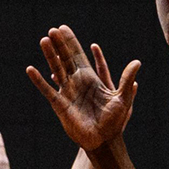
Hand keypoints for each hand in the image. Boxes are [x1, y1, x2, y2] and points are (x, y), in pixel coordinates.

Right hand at [26, 25, 140, 150]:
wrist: (103, 141)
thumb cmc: (114, 121)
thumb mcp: (122, 98)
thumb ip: (126, 79)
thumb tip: (137, 62)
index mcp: (91, 78)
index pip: (78, 55)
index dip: (71, 42)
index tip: (63, 28)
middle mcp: (77, 82)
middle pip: (66, 58)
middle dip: (59, 44)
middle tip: (52, 29)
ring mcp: (67, 92)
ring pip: (56, 69)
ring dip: (50, 55)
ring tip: (43, 40)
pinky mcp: (60, 105)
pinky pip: (47, 91)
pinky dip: (39, 80)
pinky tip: (30, 69)